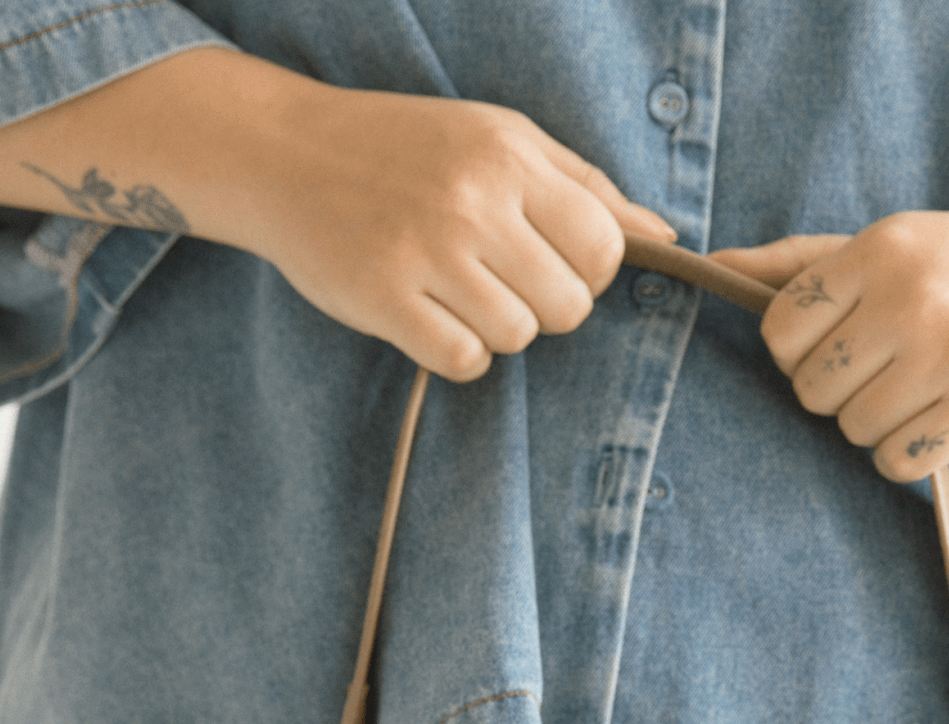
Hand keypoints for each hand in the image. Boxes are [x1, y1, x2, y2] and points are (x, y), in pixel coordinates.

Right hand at [241, 80, 676, 379]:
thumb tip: (662, 237)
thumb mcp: (498, 138)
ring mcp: (426, 252)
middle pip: (568, 307)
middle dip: (544, 307)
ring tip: (457, 292)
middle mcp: (472, 202)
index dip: (588, 272)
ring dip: (495, 330)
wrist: (285, 153)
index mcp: (508, 157)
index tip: (551, 263)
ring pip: (517, 338)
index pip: (602, 247)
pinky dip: (455, 353)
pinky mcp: (384, 298)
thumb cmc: (405, 148)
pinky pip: (463, 361)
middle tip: (498, 281)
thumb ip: (584, 185)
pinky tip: (430, 318)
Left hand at [710, 184, 948, 478]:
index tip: (839, 345)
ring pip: (853, 432)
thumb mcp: (905, 240)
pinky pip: (895, 463)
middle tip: (888, 370)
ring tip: (925, 390)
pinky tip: (943, 420)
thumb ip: (809, 261)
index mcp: (884, 248)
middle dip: (839, 392)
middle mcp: (912, 299)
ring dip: (879, 425)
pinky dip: (910, 454)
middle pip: (811, 389)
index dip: (799, 351)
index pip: (781, 329)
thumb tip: (720, 263)